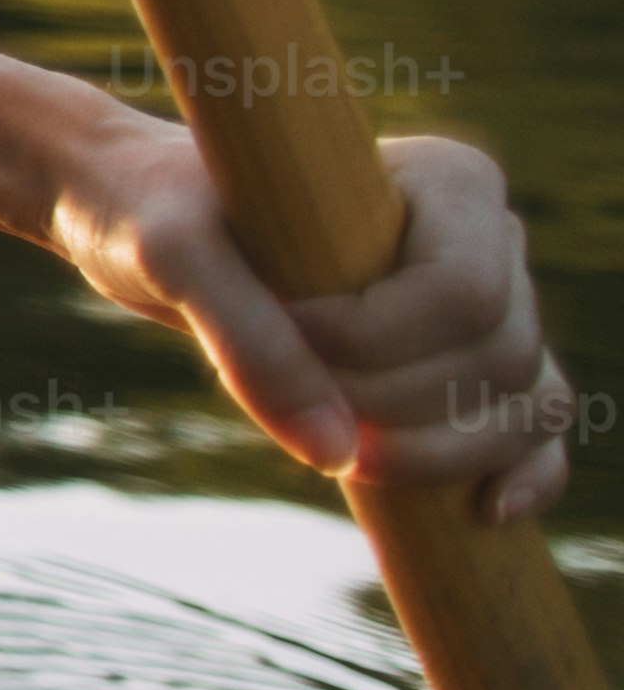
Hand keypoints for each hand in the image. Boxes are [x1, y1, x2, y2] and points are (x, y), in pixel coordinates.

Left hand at [49, 114, 574, 521]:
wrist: (154, 224)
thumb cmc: (162, 214)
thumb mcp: (176, 254)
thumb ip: (245, 336)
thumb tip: (337, 453)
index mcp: (448, 179)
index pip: (464, 293)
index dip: (376, 339)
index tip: (284, 325)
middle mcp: (492, 240)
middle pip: (498, 357)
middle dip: (391, 401)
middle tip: (288, 387)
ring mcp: (492, 307)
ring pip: (527, 402)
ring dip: (441, 451)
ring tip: (342, 451)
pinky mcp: (468, 367)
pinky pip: (534, 431)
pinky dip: (523, 473)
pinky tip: (487, 510)